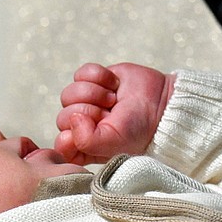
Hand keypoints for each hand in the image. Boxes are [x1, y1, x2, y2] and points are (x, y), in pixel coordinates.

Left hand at [54, 62, 174, 164]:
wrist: (161, 104)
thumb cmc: (139, 130)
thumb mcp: (113, 144)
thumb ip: (85, 141)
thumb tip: (72, 119)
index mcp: (83, 147)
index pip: (60, 145)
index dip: (73, 136)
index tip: (96, 130)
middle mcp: (80, 127)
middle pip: (63, 117)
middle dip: (91, 112)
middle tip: (111, 113)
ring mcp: (84, 102)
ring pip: (68, 93)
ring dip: (94, 93)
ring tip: (113, 99)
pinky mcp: (92, 80)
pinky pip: (80, 74)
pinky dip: (99, 76)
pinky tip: (114, 84)